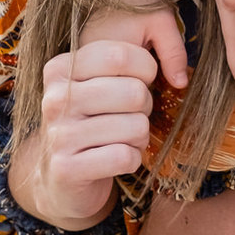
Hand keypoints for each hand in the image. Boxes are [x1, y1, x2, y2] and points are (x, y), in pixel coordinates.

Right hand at [22, 3, 188, 229]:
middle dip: (146, 106)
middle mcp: (55, 99)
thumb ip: (135, 62)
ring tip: (123, 138)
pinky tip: (116, 159)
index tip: (142, 80)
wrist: (62, 179)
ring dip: (140, 136)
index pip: (119, 55)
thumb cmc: (93, 120)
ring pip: (136, 126)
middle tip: (132, 115)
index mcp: (60, 69)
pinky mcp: (66, 169)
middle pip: (134, 92)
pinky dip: (132, 160)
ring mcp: (58, 135)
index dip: (146, 68)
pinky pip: (125, 157)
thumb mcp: (100, 81)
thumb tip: (179, 76)